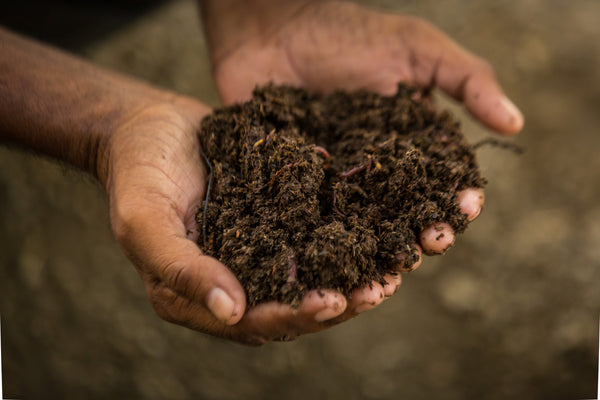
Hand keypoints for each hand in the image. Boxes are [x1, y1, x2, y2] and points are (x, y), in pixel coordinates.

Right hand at [104, 96, 368, 343]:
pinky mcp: (274, 220)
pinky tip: (377, 229)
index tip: (333, 301)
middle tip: (378, 290)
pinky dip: (345, 238)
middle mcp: (233, 278)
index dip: (294, 315)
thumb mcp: (144, 220)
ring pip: (310, 275)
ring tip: (391, 269)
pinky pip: (313, 236)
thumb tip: (232, 311)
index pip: (252, 320)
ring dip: (350, 276)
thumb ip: (180, 269)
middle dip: (337, 303)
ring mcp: (256, 249)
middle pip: (291, 306)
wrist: (149, 123)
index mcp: (197, 294)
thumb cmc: (137, 171)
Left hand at [203, 0, 507, 320]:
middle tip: (434, 241)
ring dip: (383, 252)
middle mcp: (378, 173)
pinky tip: (340, 265)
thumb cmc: (349, 36)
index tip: (467, 205)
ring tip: (396, 267)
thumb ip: (466, 80)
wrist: (276, 32)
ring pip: (367, 231)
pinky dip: (330, 247)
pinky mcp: (299, 193)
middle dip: (426, 230)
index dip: (458, 196)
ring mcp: (338, 186)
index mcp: (412, 146)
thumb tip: (514, 123)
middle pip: (408, 215)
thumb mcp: (416, 49)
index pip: (444, 180)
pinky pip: (317, 226)